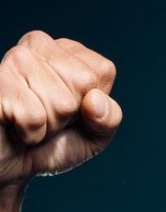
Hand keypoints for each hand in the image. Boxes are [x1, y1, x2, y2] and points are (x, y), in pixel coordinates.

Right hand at [0, 30, 121, 187]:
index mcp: (67, 51)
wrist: (11, 167)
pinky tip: (15, 127)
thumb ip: (109, 118)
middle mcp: (40, 45)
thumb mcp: (93, 136)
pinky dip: (30, 134)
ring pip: (61, 103)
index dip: (92, 105)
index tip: (71, 114)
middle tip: (48, 121)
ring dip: (49, 127)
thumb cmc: (51, 145)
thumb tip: (95, 100)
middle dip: (69, 116)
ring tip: (31, 124)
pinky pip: (34, 117)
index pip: (102, 71)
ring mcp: (15, 60)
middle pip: (83, 84)